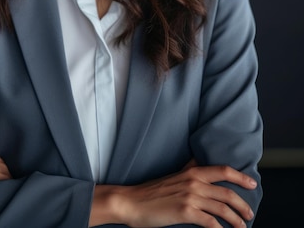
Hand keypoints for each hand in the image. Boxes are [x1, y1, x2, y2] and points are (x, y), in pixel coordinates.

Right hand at [90, 163, 256, 227]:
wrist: (132, 202)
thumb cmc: (152, 191)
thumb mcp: (174, 175)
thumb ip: (190, 169)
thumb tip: (200, 162)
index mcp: (192, 172)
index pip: (223, 171)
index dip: (240, 177)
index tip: (252, 184)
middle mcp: (194, 182)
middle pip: (227, 192)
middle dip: (242, 205)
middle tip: (250, 214)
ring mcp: (190, 197)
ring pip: (222, 208)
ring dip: (236, 220)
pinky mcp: (185, 212)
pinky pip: (210, 222)